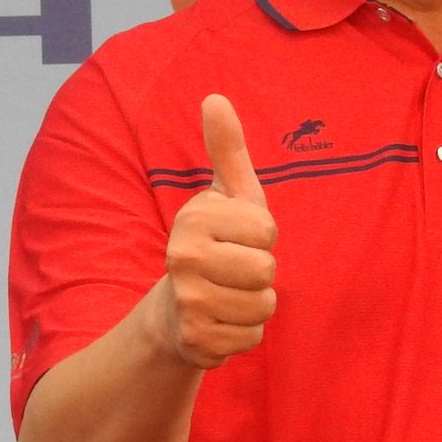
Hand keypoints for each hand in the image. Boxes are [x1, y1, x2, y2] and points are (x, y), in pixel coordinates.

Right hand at [153, 94, 278, 369]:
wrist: (174, 310)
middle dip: (261, 272)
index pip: (267, 232)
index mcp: (193, 219)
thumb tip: (216, 98)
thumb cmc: (214, 242)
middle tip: (233, 269)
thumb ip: (227, 149)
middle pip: (266, 270)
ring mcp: (187, 303)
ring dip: (254, 303)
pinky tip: (221, 322)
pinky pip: (252, 337)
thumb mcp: (225, 195)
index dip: (262, 237)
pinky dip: (244, 332)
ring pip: (263, 306)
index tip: (237, 238)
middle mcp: (182, 259)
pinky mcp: (196, 342)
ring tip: (228, 294)